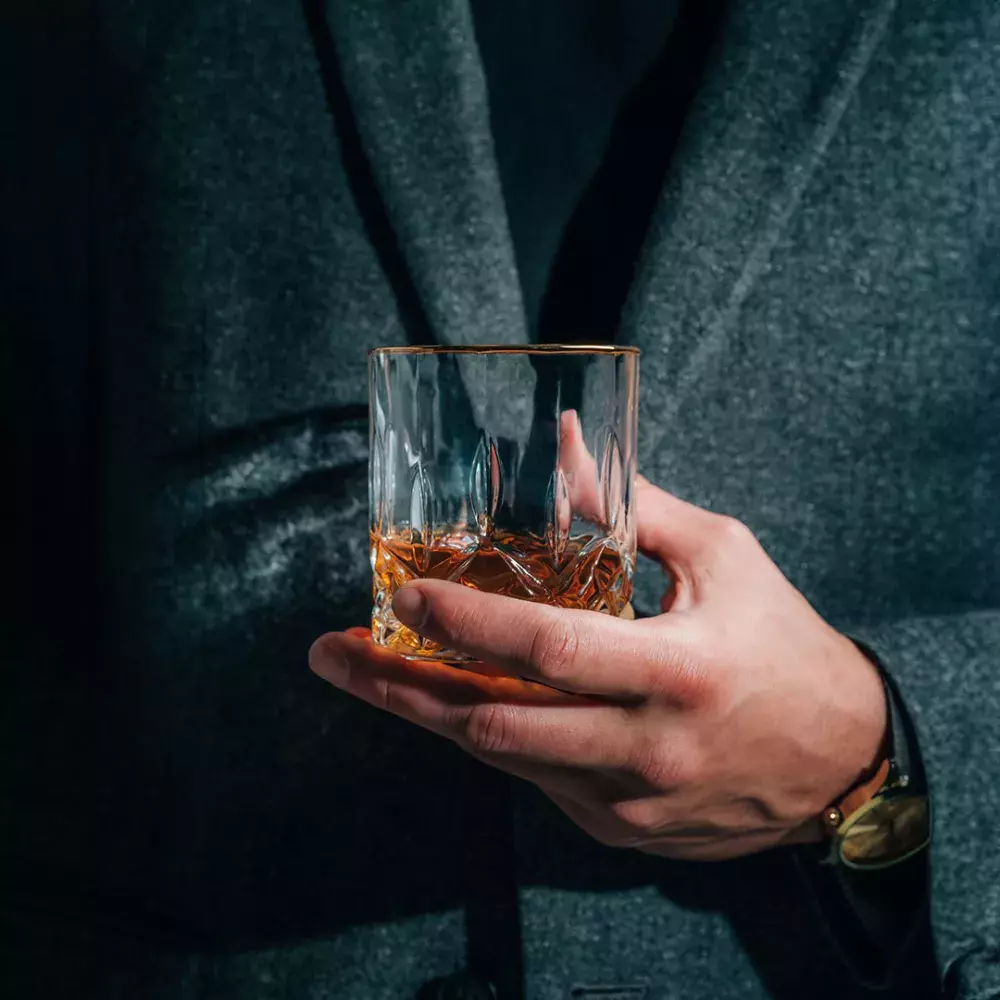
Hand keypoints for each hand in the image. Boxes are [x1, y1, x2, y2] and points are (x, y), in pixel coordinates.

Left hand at [310, 475, 886, 860]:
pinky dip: (491, 736)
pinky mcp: (621, 830)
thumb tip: (564, 445)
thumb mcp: (721, 556)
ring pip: (503, 760)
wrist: (840, 758)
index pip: (548, 648)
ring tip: (367, 673)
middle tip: (333, 654)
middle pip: (496, 725)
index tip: (401, 595)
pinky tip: (456, 701)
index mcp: (677, 670)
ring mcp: (628, 803)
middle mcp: (646, 748)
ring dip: (429, 714)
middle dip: (401, 688)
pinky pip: (536, 780)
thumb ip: (633, 506)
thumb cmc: (782, 641)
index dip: (466, 622)